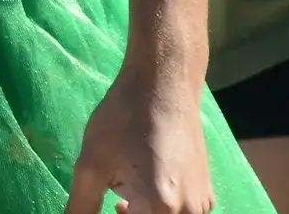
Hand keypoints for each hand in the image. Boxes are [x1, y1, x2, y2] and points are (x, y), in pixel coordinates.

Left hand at [65, 64, 215, 213]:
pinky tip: (140, 192)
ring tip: (120, 202)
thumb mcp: (91, 166)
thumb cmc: (123, 120)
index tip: (108, 204)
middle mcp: (188, 213)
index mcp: (160, 208)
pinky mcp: (206, 195)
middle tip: (112, 204)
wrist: (164, 88)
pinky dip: (160, 212)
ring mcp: (202, 205)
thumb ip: (81, 206)